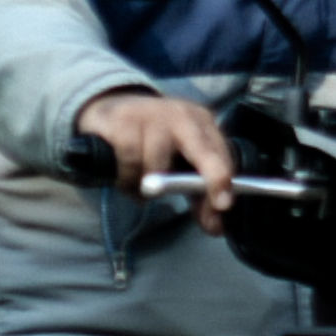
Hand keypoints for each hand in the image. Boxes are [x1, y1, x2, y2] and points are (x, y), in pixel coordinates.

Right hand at [76, 91, 235, 233]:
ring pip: (158, 164)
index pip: (221, 154)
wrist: (111, 110)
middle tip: (216, 205)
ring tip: (139, 185)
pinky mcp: (124, 120)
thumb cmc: (152, 141)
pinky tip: (125, 177)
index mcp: (203, 124)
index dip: (224, 182)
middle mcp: (183, 116)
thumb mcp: (178, 163)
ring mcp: (153, 115)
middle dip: (214, 177)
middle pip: (204, 150)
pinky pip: (129, 159)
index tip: (224, 206)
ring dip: (147, 185)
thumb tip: (215, 226)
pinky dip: (127, 177)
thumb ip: (197, 195)